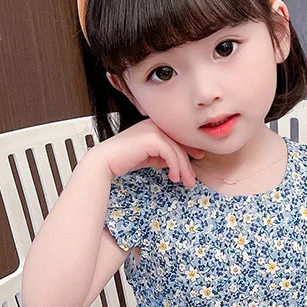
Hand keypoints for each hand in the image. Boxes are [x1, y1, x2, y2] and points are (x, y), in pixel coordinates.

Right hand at [91, 118, 208, 188]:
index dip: (190, 148)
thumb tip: (176, 162)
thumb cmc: (125, 158)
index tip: (198, 159)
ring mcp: (154, 129)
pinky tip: (174, 178)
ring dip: (184, 169)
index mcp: (155, 125)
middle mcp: (155, 124)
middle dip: (188, 164)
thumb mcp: (150, 156)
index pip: (178, 137)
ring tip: (186, 182)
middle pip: (180, 144)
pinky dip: (175, 167)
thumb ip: (163, 155)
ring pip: (177, 151)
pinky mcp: (152, 138)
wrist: (107, 160)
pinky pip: (171, 154)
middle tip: (192, 179)